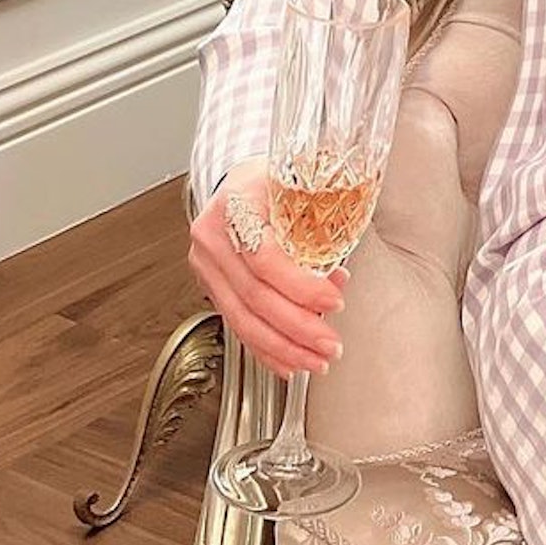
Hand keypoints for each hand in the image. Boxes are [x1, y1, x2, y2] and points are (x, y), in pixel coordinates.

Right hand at [187, 155, 348, 384]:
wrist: (240, 181)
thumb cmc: (273, 181)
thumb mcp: (298, 184)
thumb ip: (319, 223)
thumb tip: (338, 275)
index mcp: (236, 205)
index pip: (265, 258)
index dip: (301, 286)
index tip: (334, 299)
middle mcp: (213, 237)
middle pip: (254, 296)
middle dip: (298, 328)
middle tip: (331, 344)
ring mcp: (206, 264)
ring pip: (242, 318)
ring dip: (283, 347)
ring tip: (315, 361)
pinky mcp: (210, 285)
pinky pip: (236, 324)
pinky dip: (264, 349)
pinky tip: (287, 363)